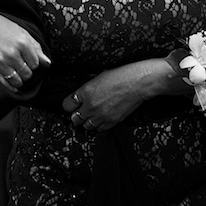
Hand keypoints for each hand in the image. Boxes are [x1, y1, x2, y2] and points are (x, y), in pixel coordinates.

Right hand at [0, 8, 50, 91]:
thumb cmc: (0, 27)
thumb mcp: (21, 32)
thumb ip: (35, 47)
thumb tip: (47, 62)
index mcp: (22, 42)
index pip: (35, 63)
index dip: (32, 63)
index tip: (27, 60)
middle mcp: (12, 53)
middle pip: (27, 74)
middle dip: (25, 71)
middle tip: (19, 66)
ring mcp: (1, 62)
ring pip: (17, 81)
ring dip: (17, 79)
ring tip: (13, 72)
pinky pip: (5, 84)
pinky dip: (10, 86)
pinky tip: (10, 81)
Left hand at [63, 57, 186, 131]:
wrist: (138, 83)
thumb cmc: (121, 76)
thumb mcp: (98, 78)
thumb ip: (86, 90)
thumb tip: (79, 97)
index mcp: (86, 92)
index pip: (66, 105)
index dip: (69, 104)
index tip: (71, 104)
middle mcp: (91, 106)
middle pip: (74, 119)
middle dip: (76, 114)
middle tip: (80, 110)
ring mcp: (101, 116)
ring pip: (86, 126)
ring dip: (87, 121)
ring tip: (92, 114)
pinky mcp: (111, 122)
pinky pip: (99, 129)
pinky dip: (98, 125)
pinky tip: (101, 118)